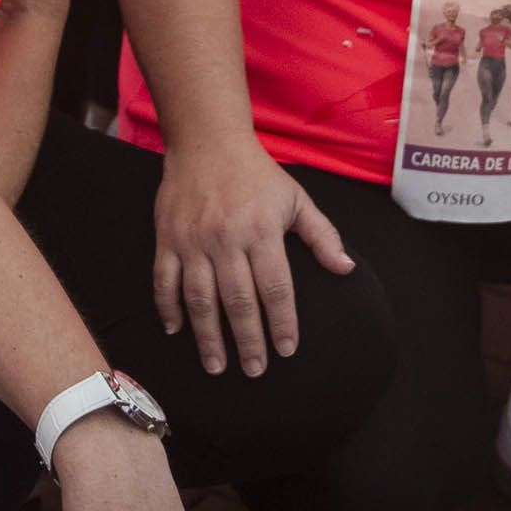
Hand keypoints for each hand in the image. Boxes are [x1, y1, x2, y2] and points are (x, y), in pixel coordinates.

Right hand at [150, 136, 351, 378]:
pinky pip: (164, 280)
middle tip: (255, 370)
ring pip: (200, 298)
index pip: (276, 287)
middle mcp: (226, 237)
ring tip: (217, 365)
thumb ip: (322, 235)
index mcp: (262, 229)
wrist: (207, 140)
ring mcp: (193, 239)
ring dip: (208, 337)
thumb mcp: (296, 199)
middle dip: (249, 341)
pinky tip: (177, 331)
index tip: (287, 349)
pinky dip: (168, 308)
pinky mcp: (167, 237)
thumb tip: (345, 269)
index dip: (283, 322)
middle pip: (239, 301)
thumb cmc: (257, 173)